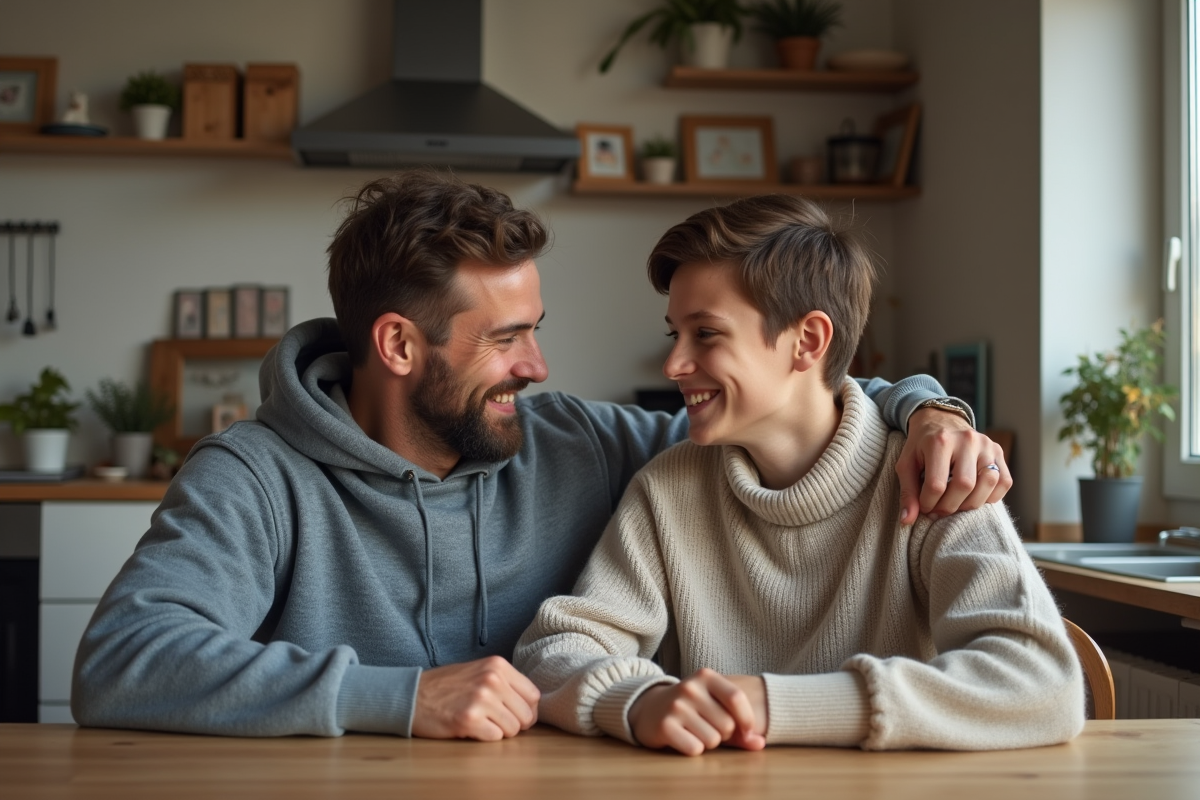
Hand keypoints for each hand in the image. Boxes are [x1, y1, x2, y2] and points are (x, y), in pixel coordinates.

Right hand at [411, 656, 539, 740]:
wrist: (413, 694)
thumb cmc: (447, 686)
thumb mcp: (479, 671)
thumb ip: (505, 682)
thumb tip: (532, 704)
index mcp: (497, 665)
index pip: (534, 695)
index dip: (527, 710)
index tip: (515, 715)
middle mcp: (492, 679)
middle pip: (526, 715)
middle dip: (516, 724)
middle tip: (497, 722)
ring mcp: (481, 699)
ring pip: (513, 729)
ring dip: (500, 731)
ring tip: (482, 723)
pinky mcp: (468, 719)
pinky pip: (495, 738)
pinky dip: (485, 738)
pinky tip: (471, 728)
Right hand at [628, 668, 763, 755]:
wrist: (649, 708)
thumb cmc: (691, 708)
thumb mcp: (713, 705)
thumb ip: (739, 724)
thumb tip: (760, 743)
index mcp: (705, 676)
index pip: (736, 698)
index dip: (747, 720)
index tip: (747, 731)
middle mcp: (690, 688)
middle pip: (727, 725)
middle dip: (724, 734)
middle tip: (709, 727)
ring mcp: (676, 706)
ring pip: (712, 740)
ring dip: (708, 743)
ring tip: (695, 731)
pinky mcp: (665, 726)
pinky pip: (695, 748)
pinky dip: (693, 749)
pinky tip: (684, 738)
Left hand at [896, 408, 1012, 524]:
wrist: (940, 420)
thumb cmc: (920, 446)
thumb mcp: (906, 464)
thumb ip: (907, 492)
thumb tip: (907, 521)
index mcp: (940, 441)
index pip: (937, 485)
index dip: (929, 504)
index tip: (924, 507)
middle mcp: (967, 440)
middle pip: (964, 485)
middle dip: (949, 506)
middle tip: (939, 510)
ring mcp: (986, 444)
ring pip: (988, 484)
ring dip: (971, 503)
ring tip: (955, 504)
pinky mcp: (999, 451)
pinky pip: (1004, 482)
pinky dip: (991, 497)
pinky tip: (974, 497)